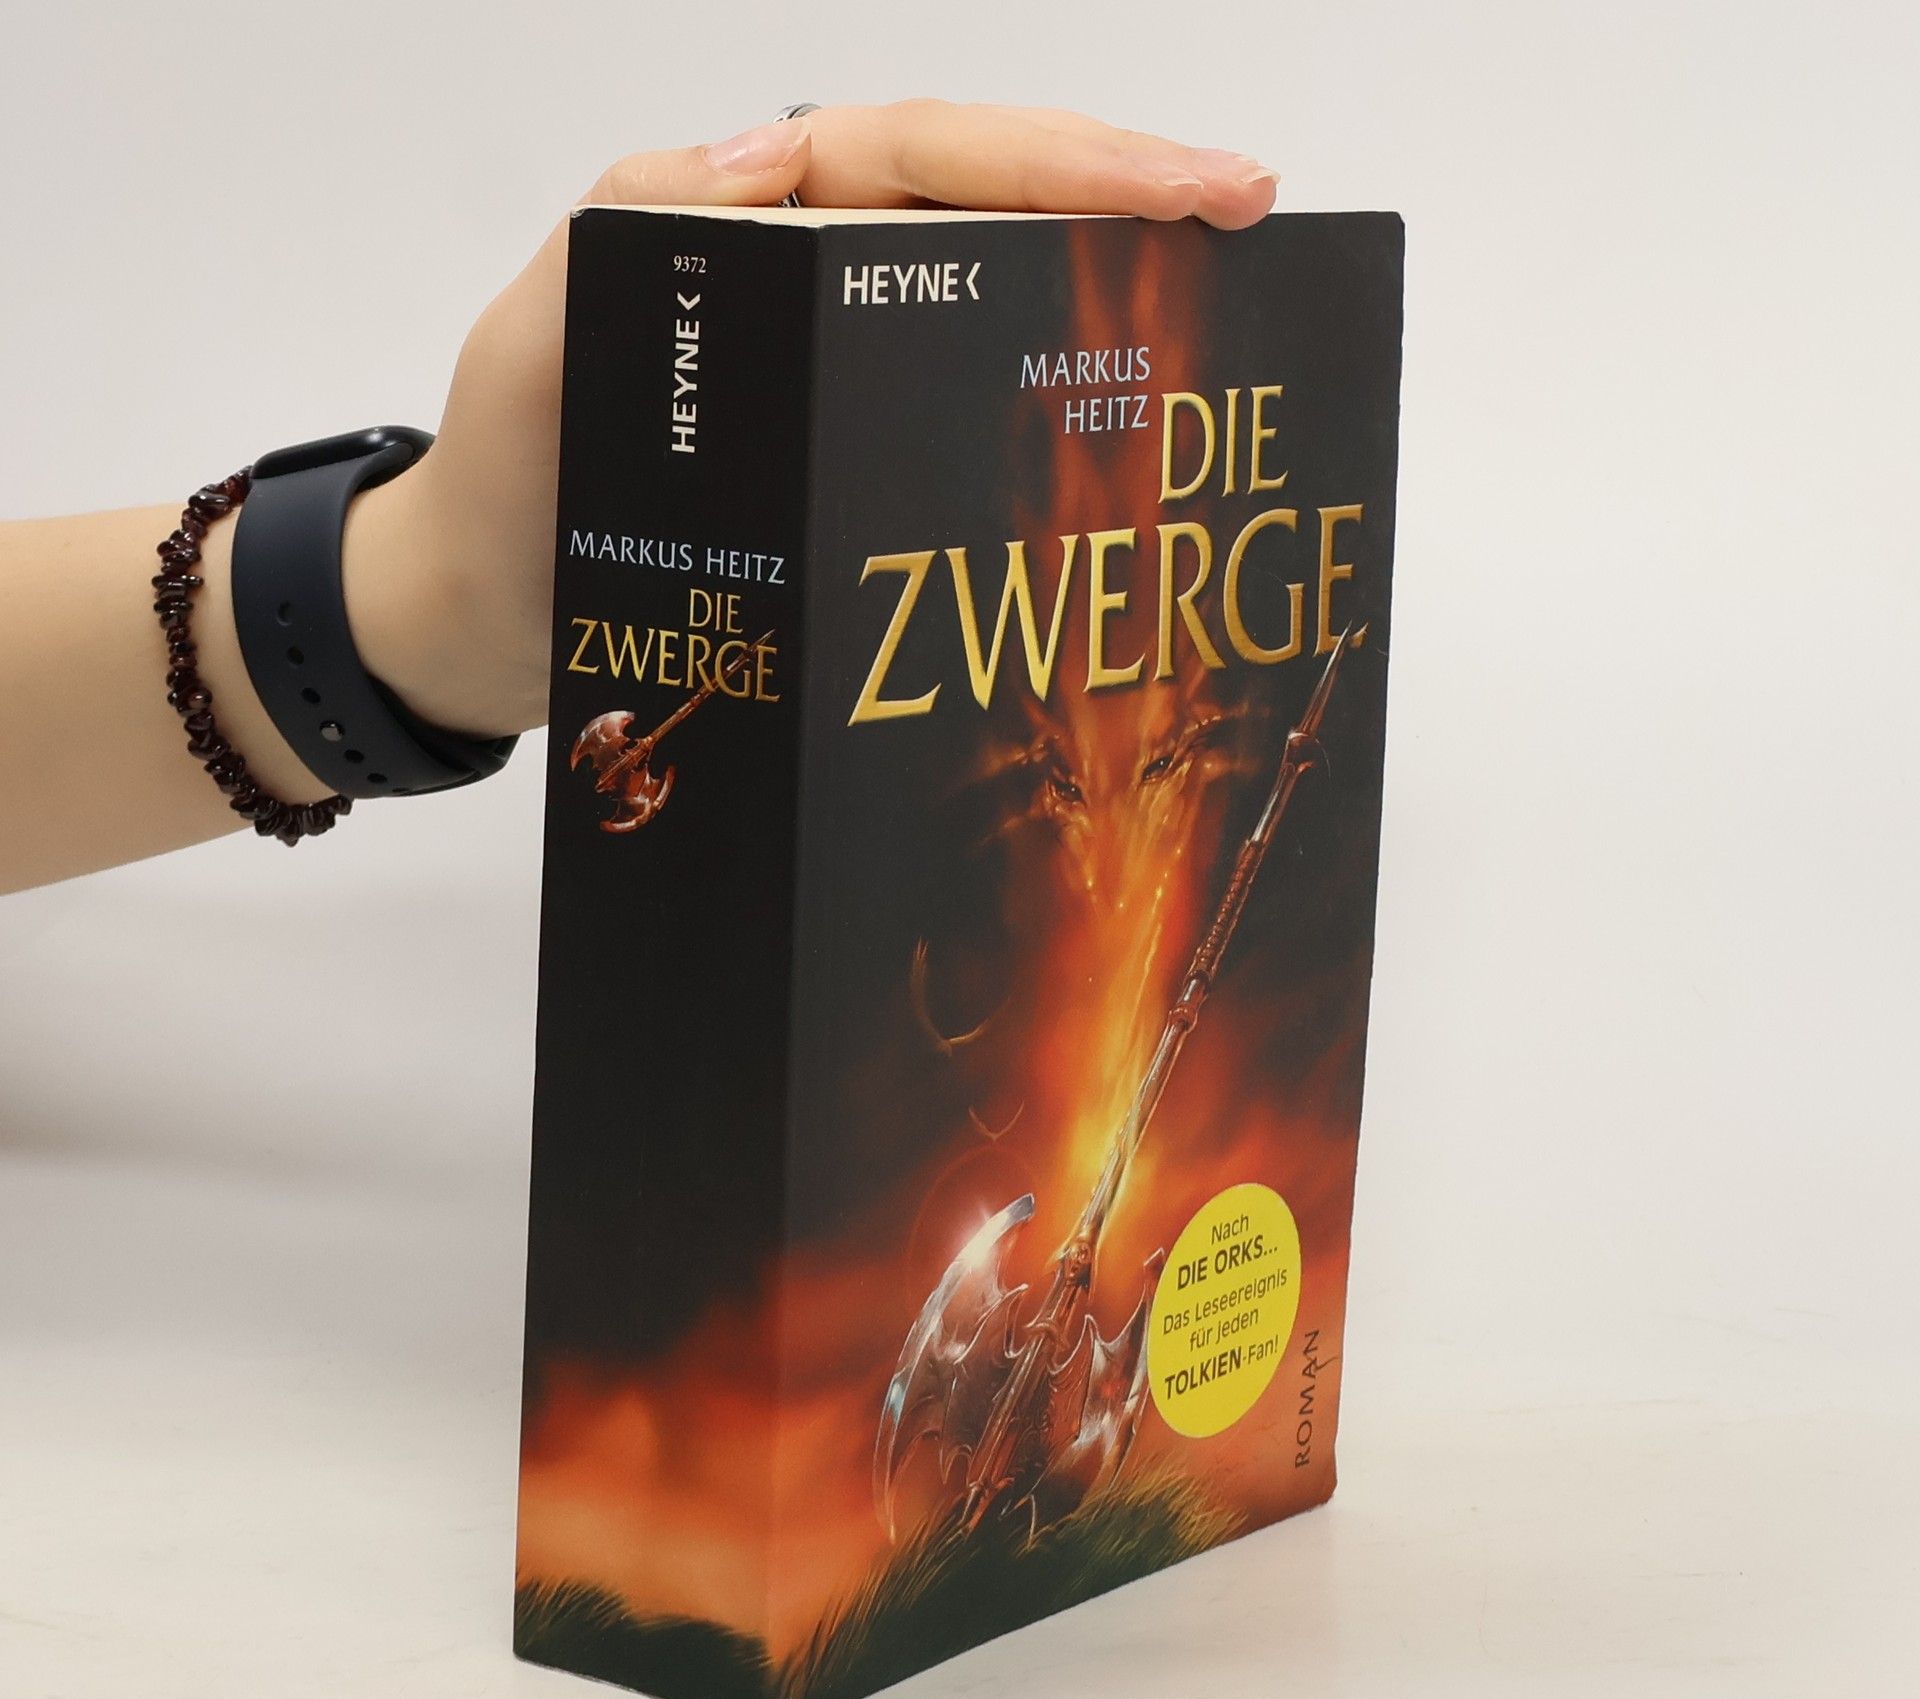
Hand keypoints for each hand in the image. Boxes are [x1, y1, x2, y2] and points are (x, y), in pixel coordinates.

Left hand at [344, 102, 1277, 742]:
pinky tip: (1118, 430)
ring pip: (989, 291)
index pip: (925, 157)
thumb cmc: (503, 483)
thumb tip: (781, 162)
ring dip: (1103, 285)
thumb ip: (630, 232)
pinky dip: (1042, 398)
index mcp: (748, 222)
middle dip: (1123, 195)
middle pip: (987, 201)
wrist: (486, 617)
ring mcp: (835, 359)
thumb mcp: (533, 340)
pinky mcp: (844, 444)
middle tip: (1252, 215)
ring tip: (1218, 307)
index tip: (1189, 186)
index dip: (1061, 159)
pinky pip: (958, 394)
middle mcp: (808, 273)